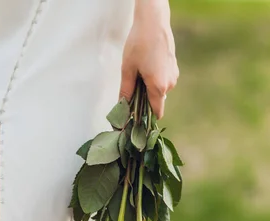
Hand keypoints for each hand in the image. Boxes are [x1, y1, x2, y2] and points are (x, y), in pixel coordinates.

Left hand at [120, 1, 178, 118]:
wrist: (154, 22)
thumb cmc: (139, 45)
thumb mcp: (127, 70)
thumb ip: (126, 91)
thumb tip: (122, 107)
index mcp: (158, 87)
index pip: (156, 112)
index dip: (145, 119)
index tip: (134, 121)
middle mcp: (170, 83)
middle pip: (156, 101)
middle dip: (143, 101)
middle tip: (129, 94)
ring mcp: (174, 74)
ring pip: (159, 90)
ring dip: (148, 89)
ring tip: (136, 76)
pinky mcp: (174, 66)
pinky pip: (162, 80)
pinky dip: (153, 80)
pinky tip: (144, 68)